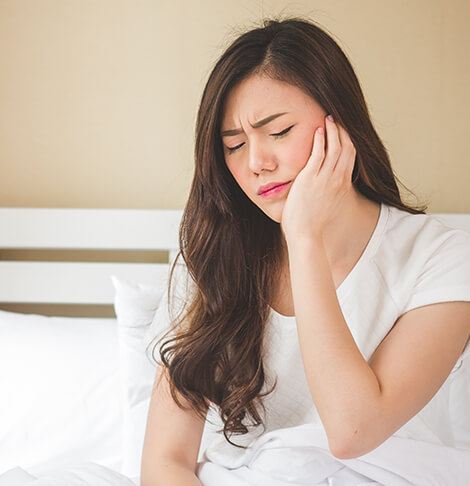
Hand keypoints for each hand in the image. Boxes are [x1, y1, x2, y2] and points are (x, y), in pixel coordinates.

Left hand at [280, 115, 355, 242]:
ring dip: (332, 130)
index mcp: (342, 185)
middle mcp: (337, 179)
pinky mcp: (310, 179)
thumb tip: (325, 186)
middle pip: (346, 147)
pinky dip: (319, 140)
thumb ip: (329, 191)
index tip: (342, 130)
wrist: (306, 234)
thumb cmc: (312, 223)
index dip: (347, 140)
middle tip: (335, 118)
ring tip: (327, 118)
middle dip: (342, 130)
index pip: (350, 155)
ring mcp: (324, 178)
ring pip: (334, 148)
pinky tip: (317, 130)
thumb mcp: (328, 204)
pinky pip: (318, 154)